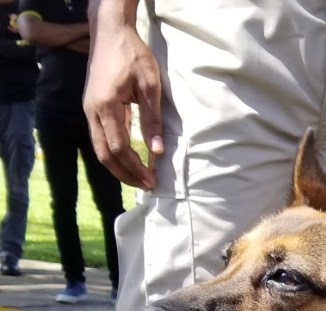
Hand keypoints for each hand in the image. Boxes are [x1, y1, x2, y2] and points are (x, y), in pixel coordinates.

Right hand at [83, 21, 162, 188]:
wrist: (110, 31)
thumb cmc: (132, 54)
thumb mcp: (150, 85)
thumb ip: (152, 119)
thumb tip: (157, 151)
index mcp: (105, 106)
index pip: (119, 148)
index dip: (135, 168)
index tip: (152, 180)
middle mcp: (92, 111)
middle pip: (105, 155)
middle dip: (125, 174)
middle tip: (146, 186)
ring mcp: (89, 109)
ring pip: (100, 149)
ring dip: (119, 166)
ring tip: (139, 177)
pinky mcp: (92, 107)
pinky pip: (101, 138)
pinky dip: (114, 153)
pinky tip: (130, 159)